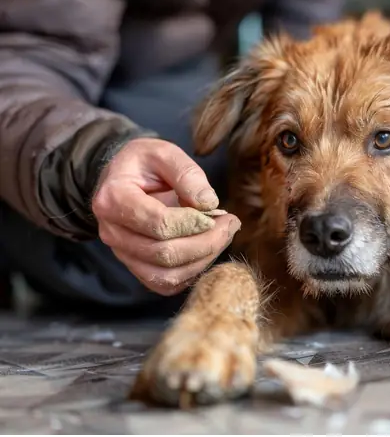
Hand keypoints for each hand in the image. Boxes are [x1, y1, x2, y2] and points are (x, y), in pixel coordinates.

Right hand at [92, 138, 239, 295]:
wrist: (124, 178)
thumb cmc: (145, 164)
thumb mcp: (165, 153)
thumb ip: (187, 173)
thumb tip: (209, 203)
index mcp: (113, 199)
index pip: (159, 224)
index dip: (194, 223)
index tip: (218, 212)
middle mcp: (112, 232)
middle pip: (164, 254)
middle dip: (207, 242)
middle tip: (231, 223)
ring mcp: (122, 254)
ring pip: (167, 275)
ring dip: (204, 259)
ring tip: (223, 235)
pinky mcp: (136, 267)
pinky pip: (166, 283)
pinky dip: (193, 271)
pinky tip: (208, 248)